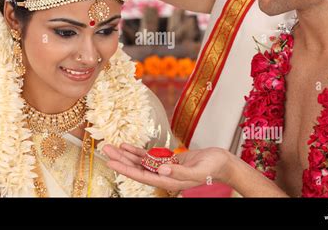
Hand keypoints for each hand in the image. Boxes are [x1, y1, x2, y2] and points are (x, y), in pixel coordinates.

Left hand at [103, 143, 232, 191]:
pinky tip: (127, 146)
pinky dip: (137, 151)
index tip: (112, 162)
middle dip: (120, 159)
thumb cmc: (213, 167)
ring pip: (140, 162)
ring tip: (111, 147)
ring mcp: (165, 168)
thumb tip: (160, 169)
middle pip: (137, 168)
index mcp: (169, 180)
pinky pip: (149, 156)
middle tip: (105, 150)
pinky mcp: (168, 160)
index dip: (125, 169)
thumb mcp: (197, 170)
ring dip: (126, 154)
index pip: (142, 175)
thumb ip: (179, 171)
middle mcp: (163, 175)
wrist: (222, 163)